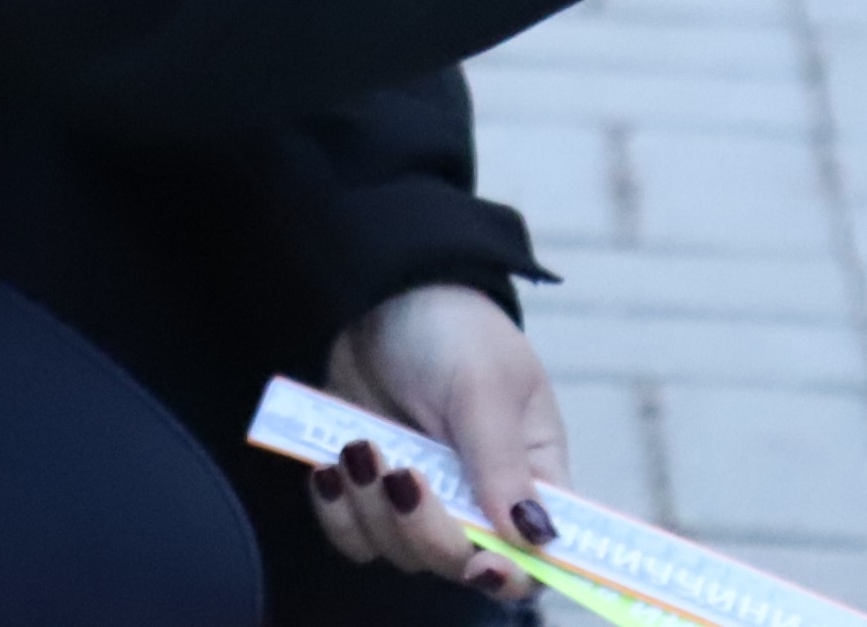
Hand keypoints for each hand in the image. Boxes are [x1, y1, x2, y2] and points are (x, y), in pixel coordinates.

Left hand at [312, 284, 568, 601]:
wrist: (386, 291)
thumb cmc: (455, 330)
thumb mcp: (485, 387)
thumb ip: (501, 462)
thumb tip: (533, 536)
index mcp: (529, 475)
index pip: (536, 555)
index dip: (513, 575)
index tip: (483, 563)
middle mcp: (479, 499)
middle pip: (459, 563)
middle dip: (425, 528)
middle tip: (403, 473)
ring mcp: (423, 499)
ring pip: (399, 553)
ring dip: (372, 509)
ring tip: (361, 447)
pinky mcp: (371, 493)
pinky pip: (353, 537)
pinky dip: (337, 511)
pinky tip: (331, 467)